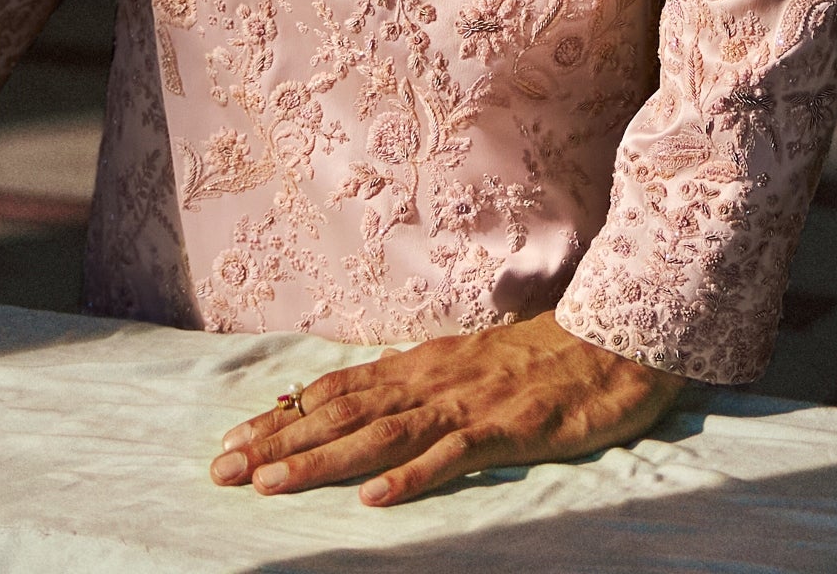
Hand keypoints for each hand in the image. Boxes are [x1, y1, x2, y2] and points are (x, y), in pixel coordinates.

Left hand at [209, 313, 682, 506]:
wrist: (612, 338)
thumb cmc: (540, 356)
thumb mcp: (466, 365)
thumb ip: (417, 382)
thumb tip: (363, 394)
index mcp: (420, 366)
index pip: (336, 390)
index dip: (283, 415)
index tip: (233, 439)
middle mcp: (432, 379)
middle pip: (343, 411)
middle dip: (280, 440)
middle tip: (224, 467)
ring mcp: (468, 403)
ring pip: (382, 433)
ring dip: (323, 459)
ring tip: (273, 483)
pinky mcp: (509, 427)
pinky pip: (453, 454)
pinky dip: (412, 475)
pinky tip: (376, 497)